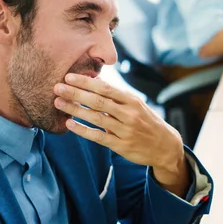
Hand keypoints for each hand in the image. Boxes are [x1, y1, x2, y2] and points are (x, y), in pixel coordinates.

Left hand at [54, 73, 189, 196]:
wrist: (165, 146)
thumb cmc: (146, 122)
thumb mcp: (137, 105)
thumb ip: (117, 96)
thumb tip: (94, 80)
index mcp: (132, 101)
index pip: (106, 88)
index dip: (86, 82)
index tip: (69, 77)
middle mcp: (129, 114)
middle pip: (98, 101)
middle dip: (76, 93)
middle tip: (57, 87)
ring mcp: (125, 131)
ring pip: (96, 118)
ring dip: (75, 110)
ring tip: (59, 103)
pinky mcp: (120, 146)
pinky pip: (98, 137)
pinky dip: (82, 130)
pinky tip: (69, 124)